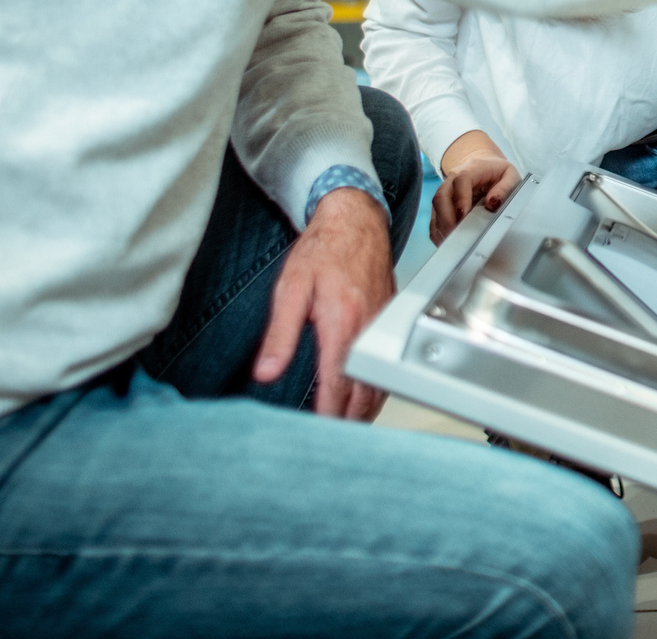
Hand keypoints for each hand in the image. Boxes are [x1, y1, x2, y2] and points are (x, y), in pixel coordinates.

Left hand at [253, 186, 393, 419]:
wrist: (354, 219)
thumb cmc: (322, 250)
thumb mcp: (290, 289)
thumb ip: (280, 334)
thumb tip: (266, 372)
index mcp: (342, 322)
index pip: (339, 383)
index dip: (329, 414)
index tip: (318, 432)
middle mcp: (369, 326)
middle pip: (367, 390)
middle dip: (351, 419)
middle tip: (332, 437)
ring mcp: (384, 324)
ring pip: (382, 380)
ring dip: (367, 407)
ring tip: (348, 425)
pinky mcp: (390, 318)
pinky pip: (387, 362)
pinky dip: (378, 386)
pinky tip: (365, 394)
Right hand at [432, 131, 520, 244]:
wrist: (485, 168)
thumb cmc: (499, 174)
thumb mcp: (510, 176)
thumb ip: (505, 188)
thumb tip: (492, 203)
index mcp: (472, 169)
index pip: (461, 180)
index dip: (460, 199)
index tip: (463, 216)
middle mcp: (452, 180)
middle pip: (441, 196)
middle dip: (447, 218)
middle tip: (457, 235)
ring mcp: (445, 192)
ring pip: (436, 209)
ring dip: (442, 227)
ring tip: (454, 242)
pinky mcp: (441, 205)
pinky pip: (435, 218)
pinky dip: (439, 232)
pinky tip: (447, 242)